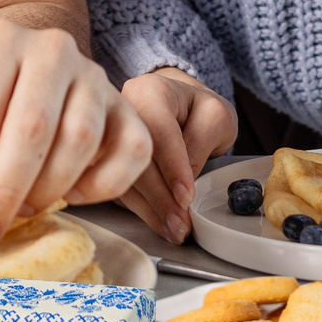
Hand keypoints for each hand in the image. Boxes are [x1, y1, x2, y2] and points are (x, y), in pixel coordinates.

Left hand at [0, 18, 150, 246]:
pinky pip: (131, 151)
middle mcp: (51, 51)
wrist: (12, 77)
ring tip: (19, 210)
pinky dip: (103, 185)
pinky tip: (70, 193)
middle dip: (4, 192)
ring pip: (80, 140)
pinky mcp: (126, 108)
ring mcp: (94, 76)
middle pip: (32, 129)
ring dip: (48, 190)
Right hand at [116, 67, 240, 243]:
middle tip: (182, 224)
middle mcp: (122, 110)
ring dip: (150, 210)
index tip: (187, 197)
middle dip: (160, 197)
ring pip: (124, 177)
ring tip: (174, 230)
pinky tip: (160, 223)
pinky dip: (142, 210)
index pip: (158, 130)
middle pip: (136, 158)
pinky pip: (121, 187)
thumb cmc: (197, 110)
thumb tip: (180, 185)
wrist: (177, 105)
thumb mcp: (214, 117)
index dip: (173, 167)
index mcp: (150, 91)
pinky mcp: (107, 160)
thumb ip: (200, 143)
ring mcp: (109, 135)